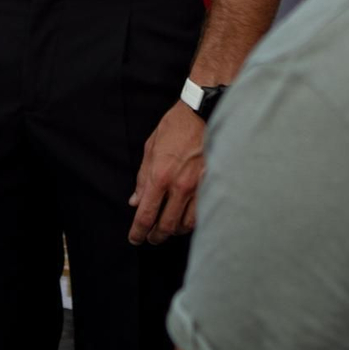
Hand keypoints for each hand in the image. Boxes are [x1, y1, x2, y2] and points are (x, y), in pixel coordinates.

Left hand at [128, 101, 204, 244]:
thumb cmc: (176, 125)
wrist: (204, 111)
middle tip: (151, 238)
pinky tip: (188, 217)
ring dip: (176, 230)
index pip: (146, 215)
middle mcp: (180, 186)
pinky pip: (203, 212)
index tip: (135, 238)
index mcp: (160, 176)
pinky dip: (193, 219)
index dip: (138, 232)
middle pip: (167, 226)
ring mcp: (199, 186)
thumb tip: (136, 201)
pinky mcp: (213, 184)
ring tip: (170, 228)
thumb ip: (143, 178)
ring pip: (187, 224)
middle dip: (156, 236)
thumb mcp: (151, 148)